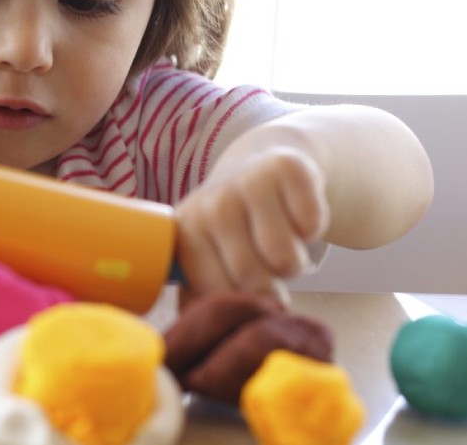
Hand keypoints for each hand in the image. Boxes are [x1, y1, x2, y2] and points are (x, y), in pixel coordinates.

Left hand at [175, 147, 328, 300]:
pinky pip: (312, 224)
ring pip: (286, 259)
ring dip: (293, 264)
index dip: (241, 307)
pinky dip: (312, 230)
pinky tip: (294, 217)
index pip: (216, 293)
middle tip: (266, 271)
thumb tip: (204, 333)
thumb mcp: (207, 256)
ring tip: (278, 246)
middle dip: (270, 288)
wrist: (259, 167)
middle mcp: (212, 204)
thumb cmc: (231, 228)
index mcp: (187, 232)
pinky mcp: (286, 167)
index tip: (248, 301)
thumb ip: (199, 295)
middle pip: (253, 279)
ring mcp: (247, 182)